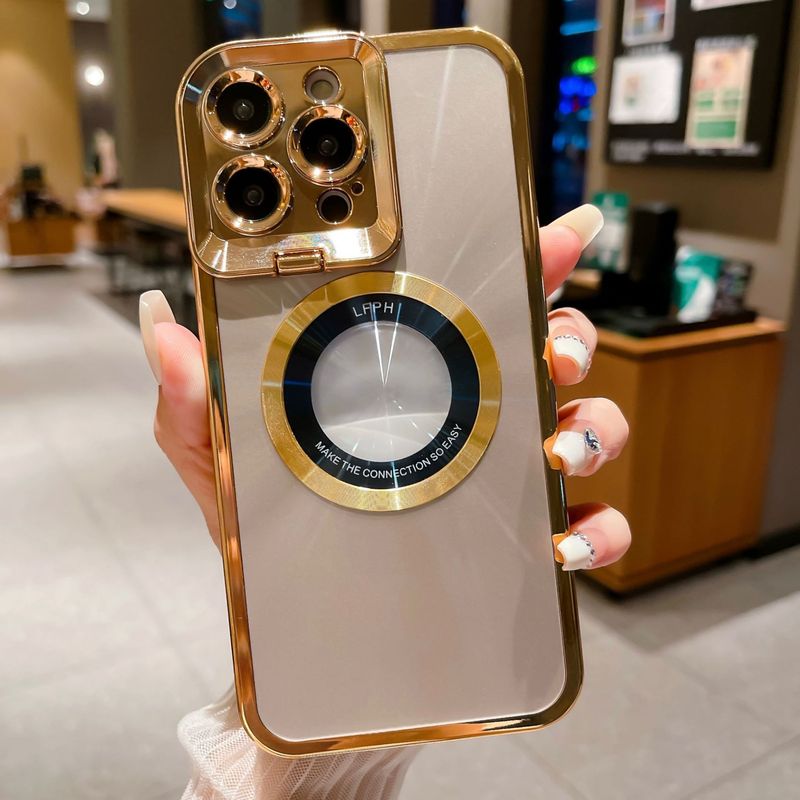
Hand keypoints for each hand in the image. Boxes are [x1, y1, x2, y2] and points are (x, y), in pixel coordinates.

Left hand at [140, 204, 629, 569]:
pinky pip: (588, 528)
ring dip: (595, 429)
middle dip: (573, 338)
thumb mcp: (221, 451)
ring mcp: (501, 474)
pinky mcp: (518, 538)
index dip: (527, 259)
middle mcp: (469, 412)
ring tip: (558, 451)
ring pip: (588, 428)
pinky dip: (598, 532)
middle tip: (554, 352)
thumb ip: (193, 393)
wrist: (290, 612)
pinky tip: (564, 543)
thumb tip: (164, 325)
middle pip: (553, 350)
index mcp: (412, 373)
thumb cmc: (263, 520)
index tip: (558, 234)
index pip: (478, 300)